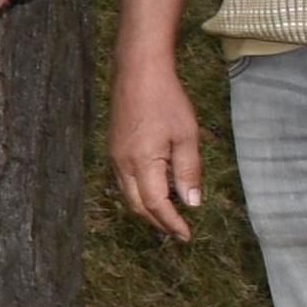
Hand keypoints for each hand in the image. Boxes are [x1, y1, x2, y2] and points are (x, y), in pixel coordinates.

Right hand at [110, 63, 203, 239]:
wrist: (138, 71)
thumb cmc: (167, 100)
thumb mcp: (187, 136)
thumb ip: (188, 171)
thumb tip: (191, 203)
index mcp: (142, 162)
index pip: (156, 204)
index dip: (172, 223)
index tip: (187, 235)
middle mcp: (123, 163)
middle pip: (137, 205)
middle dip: (158, 221)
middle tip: (178, 230)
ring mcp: (115, 155)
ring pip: (128, 194)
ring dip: (148, 209)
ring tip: (169, 214)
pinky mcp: (115, 147)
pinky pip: (124, 180)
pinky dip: (140, 193)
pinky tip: (155, 189)